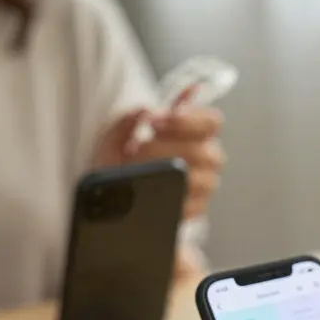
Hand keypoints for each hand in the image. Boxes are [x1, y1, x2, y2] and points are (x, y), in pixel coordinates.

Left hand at [95, 97, 224, 219]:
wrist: (108, 199)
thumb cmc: (118, 163)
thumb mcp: (114, 138)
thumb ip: (126, 120)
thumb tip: (145, 110)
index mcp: (195, 134)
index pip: (211, 122)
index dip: (189, 119)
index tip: (155, 122)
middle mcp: (206, 158)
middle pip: (210, 152)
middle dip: (172, 147)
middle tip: (141, 146)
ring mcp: (203, 186)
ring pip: (203, 180)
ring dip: (171, 173)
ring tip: (141, 170)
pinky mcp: (195, 209)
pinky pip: (191, 206)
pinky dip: (169, 198)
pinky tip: (149, 192)